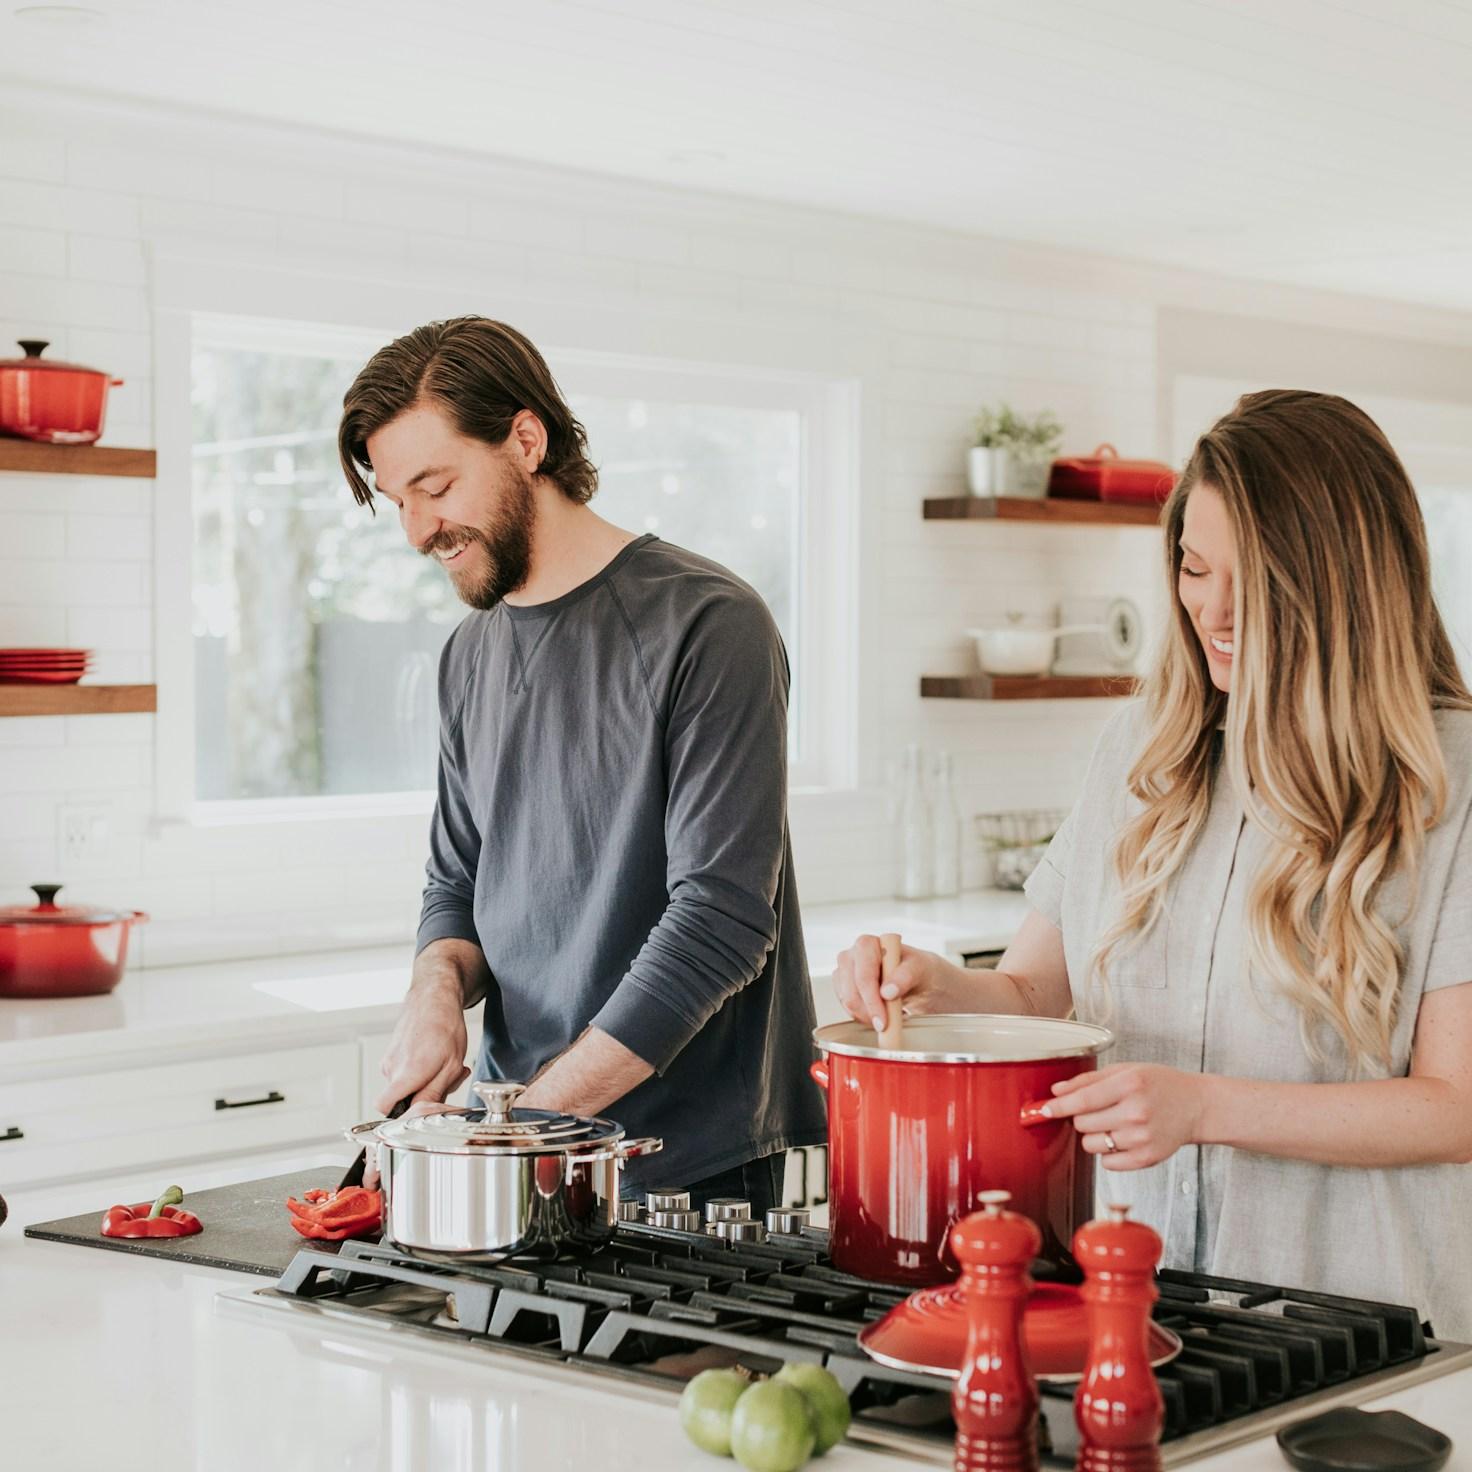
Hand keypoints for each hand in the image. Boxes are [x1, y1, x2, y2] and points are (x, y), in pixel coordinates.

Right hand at [375, 981, 470, 1116]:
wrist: (434, 997)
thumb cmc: (445, 1027)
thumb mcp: (450, 1065)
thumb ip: (434, 1093)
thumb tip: (420, 1113)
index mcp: (406, 1073)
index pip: (384, 1107)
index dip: (401, 1113)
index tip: (420, 1108)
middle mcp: (392, 1068)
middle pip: (401, 1099)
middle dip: (424, 1096)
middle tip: (446, 1079)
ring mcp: (389, 1060)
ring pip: (404, 1085)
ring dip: (425, 1081)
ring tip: (443, 1064)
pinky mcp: (391, 1053)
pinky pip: (403, 1072)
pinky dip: (420, 1070)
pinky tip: (435, 1056)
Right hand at [832, 936, 975, 1029]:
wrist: (922, 982)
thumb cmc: (922, 970)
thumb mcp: (923, 969)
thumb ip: (906, 976)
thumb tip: (887, 991)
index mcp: (869, 944)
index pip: (863, 973)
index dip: (871, 998)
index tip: (883, 1019)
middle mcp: (853, 955)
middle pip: (850, 989)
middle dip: (868, 1011)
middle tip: (885, 1024)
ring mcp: (846, 972)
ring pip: (846, 1001)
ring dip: (865, 1015)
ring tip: (886, 1017)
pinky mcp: (845, 988)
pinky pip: (846, 1007)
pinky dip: (861, 1016)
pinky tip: (877, 1014)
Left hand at [1040, 1063, 1208, 1169]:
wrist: (1196, 1106)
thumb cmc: (1160, 1084)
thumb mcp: (1125, 1070)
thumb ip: (1088, 1080)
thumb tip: (1057, 1091)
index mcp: (1129, 1085)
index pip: (1082, 1100)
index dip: (1059, 1106)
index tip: (1045, 1109)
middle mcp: (1135, 1112)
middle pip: (1082, 1123)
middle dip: (1081, 1117)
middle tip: (1098, 1110)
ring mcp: (1141, 1138)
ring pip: (1091, 1144)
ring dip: (1094, 1135)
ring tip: (1113, 1123)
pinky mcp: (1147, 1158)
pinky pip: (1107, 1163)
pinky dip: (1108, 1153)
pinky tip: (1123, 1138)